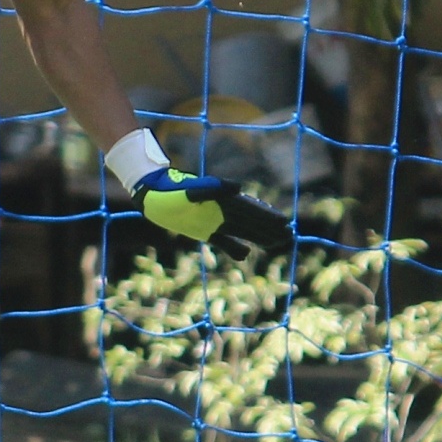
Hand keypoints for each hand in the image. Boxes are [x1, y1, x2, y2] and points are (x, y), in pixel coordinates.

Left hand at [130, 168, 293, 260]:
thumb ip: (214, 188)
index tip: (285, 223)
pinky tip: (247, 254)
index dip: (268, 216)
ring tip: (278, 243)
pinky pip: (224, 241)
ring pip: (243, 231)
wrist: (151, 192)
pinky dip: (236, 248)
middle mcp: (222, 211)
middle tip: (290, 236)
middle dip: (270, 228)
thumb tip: (239, 187)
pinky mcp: (204, 231)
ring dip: (260, 237)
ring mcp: (214, 221)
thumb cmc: (168, 189)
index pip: (251, 210)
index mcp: (222, 200)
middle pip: (252, 221)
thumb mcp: (190, 189)